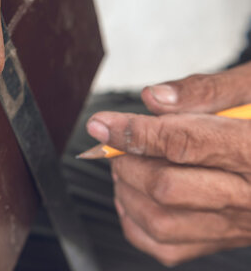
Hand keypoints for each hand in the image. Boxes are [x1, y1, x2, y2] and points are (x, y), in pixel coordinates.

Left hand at [86, 62, 250, 264]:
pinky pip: (168, 248)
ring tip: (126, 165)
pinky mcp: (227, 240)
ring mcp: (239, 225)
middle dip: (128, 161)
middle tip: (118, 141)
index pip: (185, 144)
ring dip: (127, 192)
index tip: (101, 124)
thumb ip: (206, 91)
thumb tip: (153, 99)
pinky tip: (134, 197)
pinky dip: (137, 224)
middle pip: (167, 188)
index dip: (134, 133)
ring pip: (162, 223)